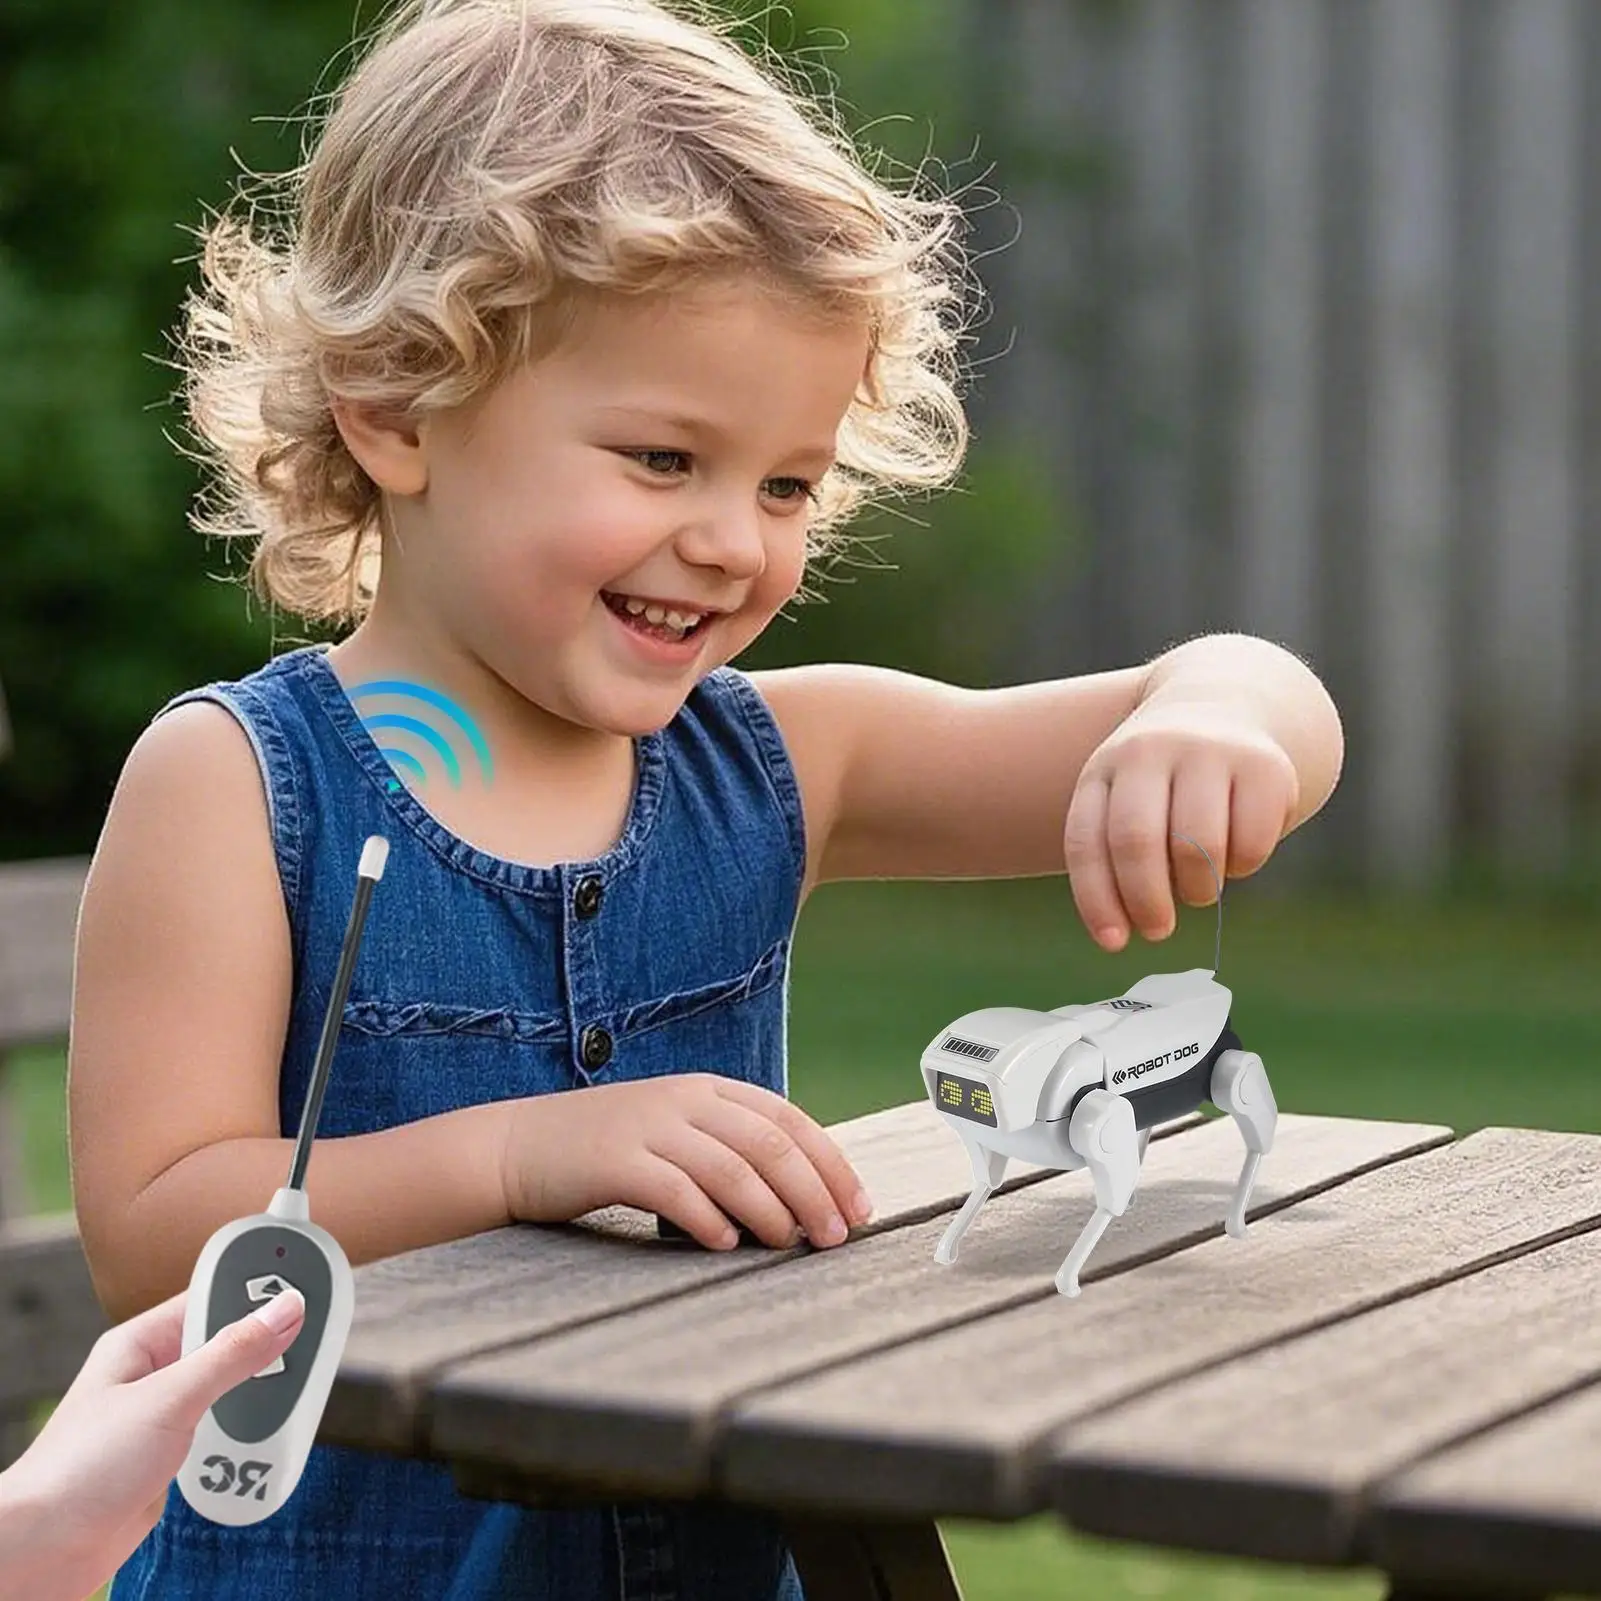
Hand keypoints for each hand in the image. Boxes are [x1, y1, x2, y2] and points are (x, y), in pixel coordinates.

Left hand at [0, 1283, 304, 1600]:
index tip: (307, 1274)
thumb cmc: (81, 1471)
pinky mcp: (176, 1456)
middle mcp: (157, 1374)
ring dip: (257, 1409)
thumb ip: (232, 1354)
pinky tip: (254, 1456)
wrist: (45, 1554)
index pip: (213, 1294)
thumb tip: (285, 1308)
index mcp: (144, 1342)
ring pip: (236, 1392)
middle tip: (306, 1359)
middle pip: (232, 1344)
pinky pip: (227, 1435)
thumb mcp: (170, 1400)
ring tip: (276, 1419)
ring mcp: (167, 1416)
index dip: (258, 1282)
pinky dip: (246, 1445)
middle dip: (267, 1357)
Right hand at [500, 1075, 875, 1250]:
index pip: (788, 1120)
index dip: (831, 1164)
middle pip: (770, 1144)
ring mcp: (649, 1125)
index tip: (857, 1208)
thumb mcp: (673, 1134)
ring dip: (771, 1211)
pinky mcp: (614, 1159)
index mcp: (708, 1089)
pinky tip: (725, 1245)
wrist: (517, 1147)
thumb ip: (727, 1151)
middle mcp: (684, 1099)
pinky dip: (708, 1220)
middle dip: (813, 1192)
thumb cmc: (605, 1152)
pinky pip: (675, 1189)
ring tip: (789, 1245)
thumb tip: (799, 1203)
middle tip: (834, 1237)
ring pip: (732, 1167)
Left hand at [1064, 700, 1299, 951]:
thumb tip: (1123, 934)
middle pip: (1136, 840)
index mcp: (1105, 767)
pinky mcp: (1265, 766)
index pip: (1087, 840)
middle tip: (1158, 930)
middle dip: (1146, 900)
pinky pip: (1250, 842)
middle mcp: (1151, 750)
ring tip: (1198, 888)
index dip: (1097, 900)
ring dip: (1198, 889)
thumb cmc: (1164, 780)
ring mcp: (1209, 752)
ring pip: (1197, 847)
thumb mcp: (1125, 800)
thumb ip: (1116, 859)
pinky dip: (1243, 867)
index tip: (1114, 943)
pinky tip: (1235, 854)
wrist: (1225, 704)